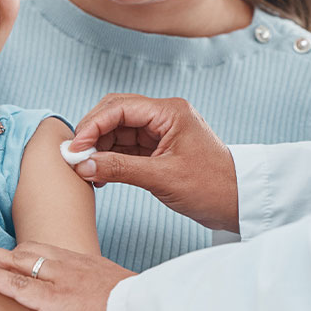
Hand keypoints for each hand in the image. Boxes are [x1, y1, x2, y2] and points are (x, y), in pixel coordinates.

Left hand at [0, 242, 134, 310]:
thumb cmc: (132, 306)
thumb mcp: (110, 289)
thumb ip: (92, 289)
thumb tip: (86, 299)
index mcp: (81, 263)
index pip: (43, 250)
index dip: (19, 251)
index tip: (4, 252)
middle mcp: (67, 264)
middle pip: (24, 251)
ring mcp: (58, 279)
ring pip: (14, 263)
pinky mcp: (51, 299)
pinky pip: (15, 285)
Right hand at [69, 94, 239, 231]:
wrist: (237, 203)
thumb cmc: (210, 186)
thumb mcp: (161, 178)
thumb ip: (119, 168)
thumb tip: (83, 165)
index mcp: (169, 112)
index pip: (120, 108)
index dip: (92, 126)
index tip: (74, 148)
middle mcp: (163, 116)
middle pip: (115, 113)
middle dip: (92, 133)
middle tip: (73, 157)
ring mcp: (160, 131)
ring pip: (117, 130)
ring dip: (98, 147)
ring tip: (84, 170)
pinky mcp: (157, 148)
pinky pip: (125, 146)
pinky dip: (109, 157)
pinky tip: (98, 173)